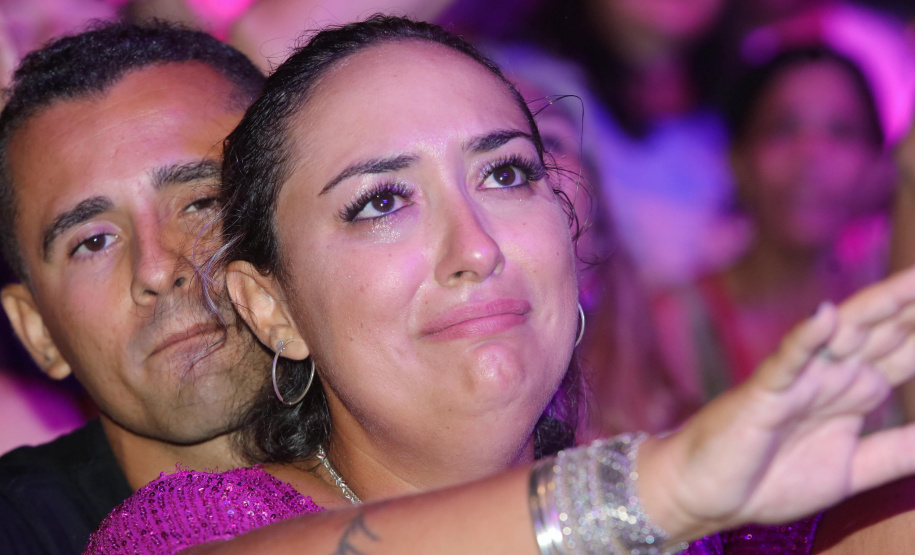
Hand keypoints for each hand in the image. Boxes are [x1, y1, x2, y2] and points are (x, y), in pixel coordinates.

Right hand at [638, 266, 914, 541]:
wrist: (706, 495)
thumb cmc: (769, 479)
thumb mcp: (851, 471)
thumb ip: (897, 452)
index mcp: (854, 392)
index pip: (904, 353)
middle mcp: (831, 377)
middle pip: (882, 335)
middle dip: (912, 311)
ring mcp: (798, 382)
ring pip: (841, 337)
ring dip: (874, 310)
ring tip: (909, 284)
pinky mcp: (763, 394)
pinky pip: (786, 362)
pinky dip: (805, 339)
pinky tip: (826, 316)